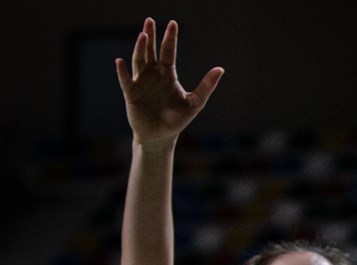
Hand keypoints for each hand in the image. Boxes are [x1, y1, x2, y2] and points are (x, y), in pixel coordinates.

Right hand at [116, 18, 223, 145]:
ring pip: (139, 60)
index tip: (173, 24)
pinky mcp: (131, 94)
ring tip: (143, 35)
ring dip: (140, 48)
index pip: (168, 51)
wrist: (161, 137)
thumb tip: (220, 69)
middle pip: (151, 50)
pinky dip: (122, 72)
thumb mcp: (195, 103)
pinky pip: (125, 80)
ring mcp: (141, 82)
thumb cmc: (177, 120)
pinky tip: (120, 62)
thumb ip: (206, 86)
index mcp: (167, 73)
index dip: (170, 38)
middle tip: (150, 21)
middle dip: (151, 35)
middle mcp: (153, 74)